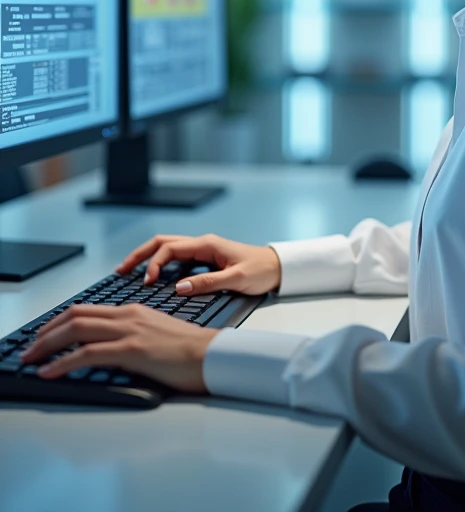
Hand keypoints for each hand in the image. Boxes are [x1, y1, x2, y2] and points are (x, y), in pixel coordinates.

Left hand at [20, 304, 218, 392]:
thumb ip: (133, 336)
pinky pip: (87, 353)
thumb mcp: (156, 336)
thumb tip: (111, 351)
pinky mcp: (132, 349)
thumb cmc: (190, 352)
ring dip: (46, 345)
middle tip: (30, 347)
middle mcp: (128, 315)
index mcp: (133, 311)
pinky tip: (50, 371)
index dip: (59, 321)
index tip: (44, 335)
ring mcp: (129, 331)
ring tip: (30, 358)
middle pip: (75, 315)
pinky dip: (62, 362)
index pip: (87, 310)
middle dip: (46, 332)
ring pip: (76, 330)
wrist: (213, 355)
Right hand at [116, 233, 281, 295]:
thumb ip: (207, 283)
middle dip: (140, 254)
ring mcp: (202, 251)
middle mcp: (202, 244)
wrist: (278, 268)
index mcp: (206, 245)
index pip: (170, 249)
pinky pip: (176, 258)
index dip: (154, 264)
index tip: (146, 281)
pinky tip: (152, 277)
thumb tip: (179, 287)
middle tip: (121, 269)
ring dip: (148, 258)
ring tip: (129, 272)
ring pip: (168, 248)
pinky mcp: (204, 260)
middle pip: (162, 242)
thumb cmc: (261, 271)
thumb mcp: (236, 279)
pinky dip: (160, 264)